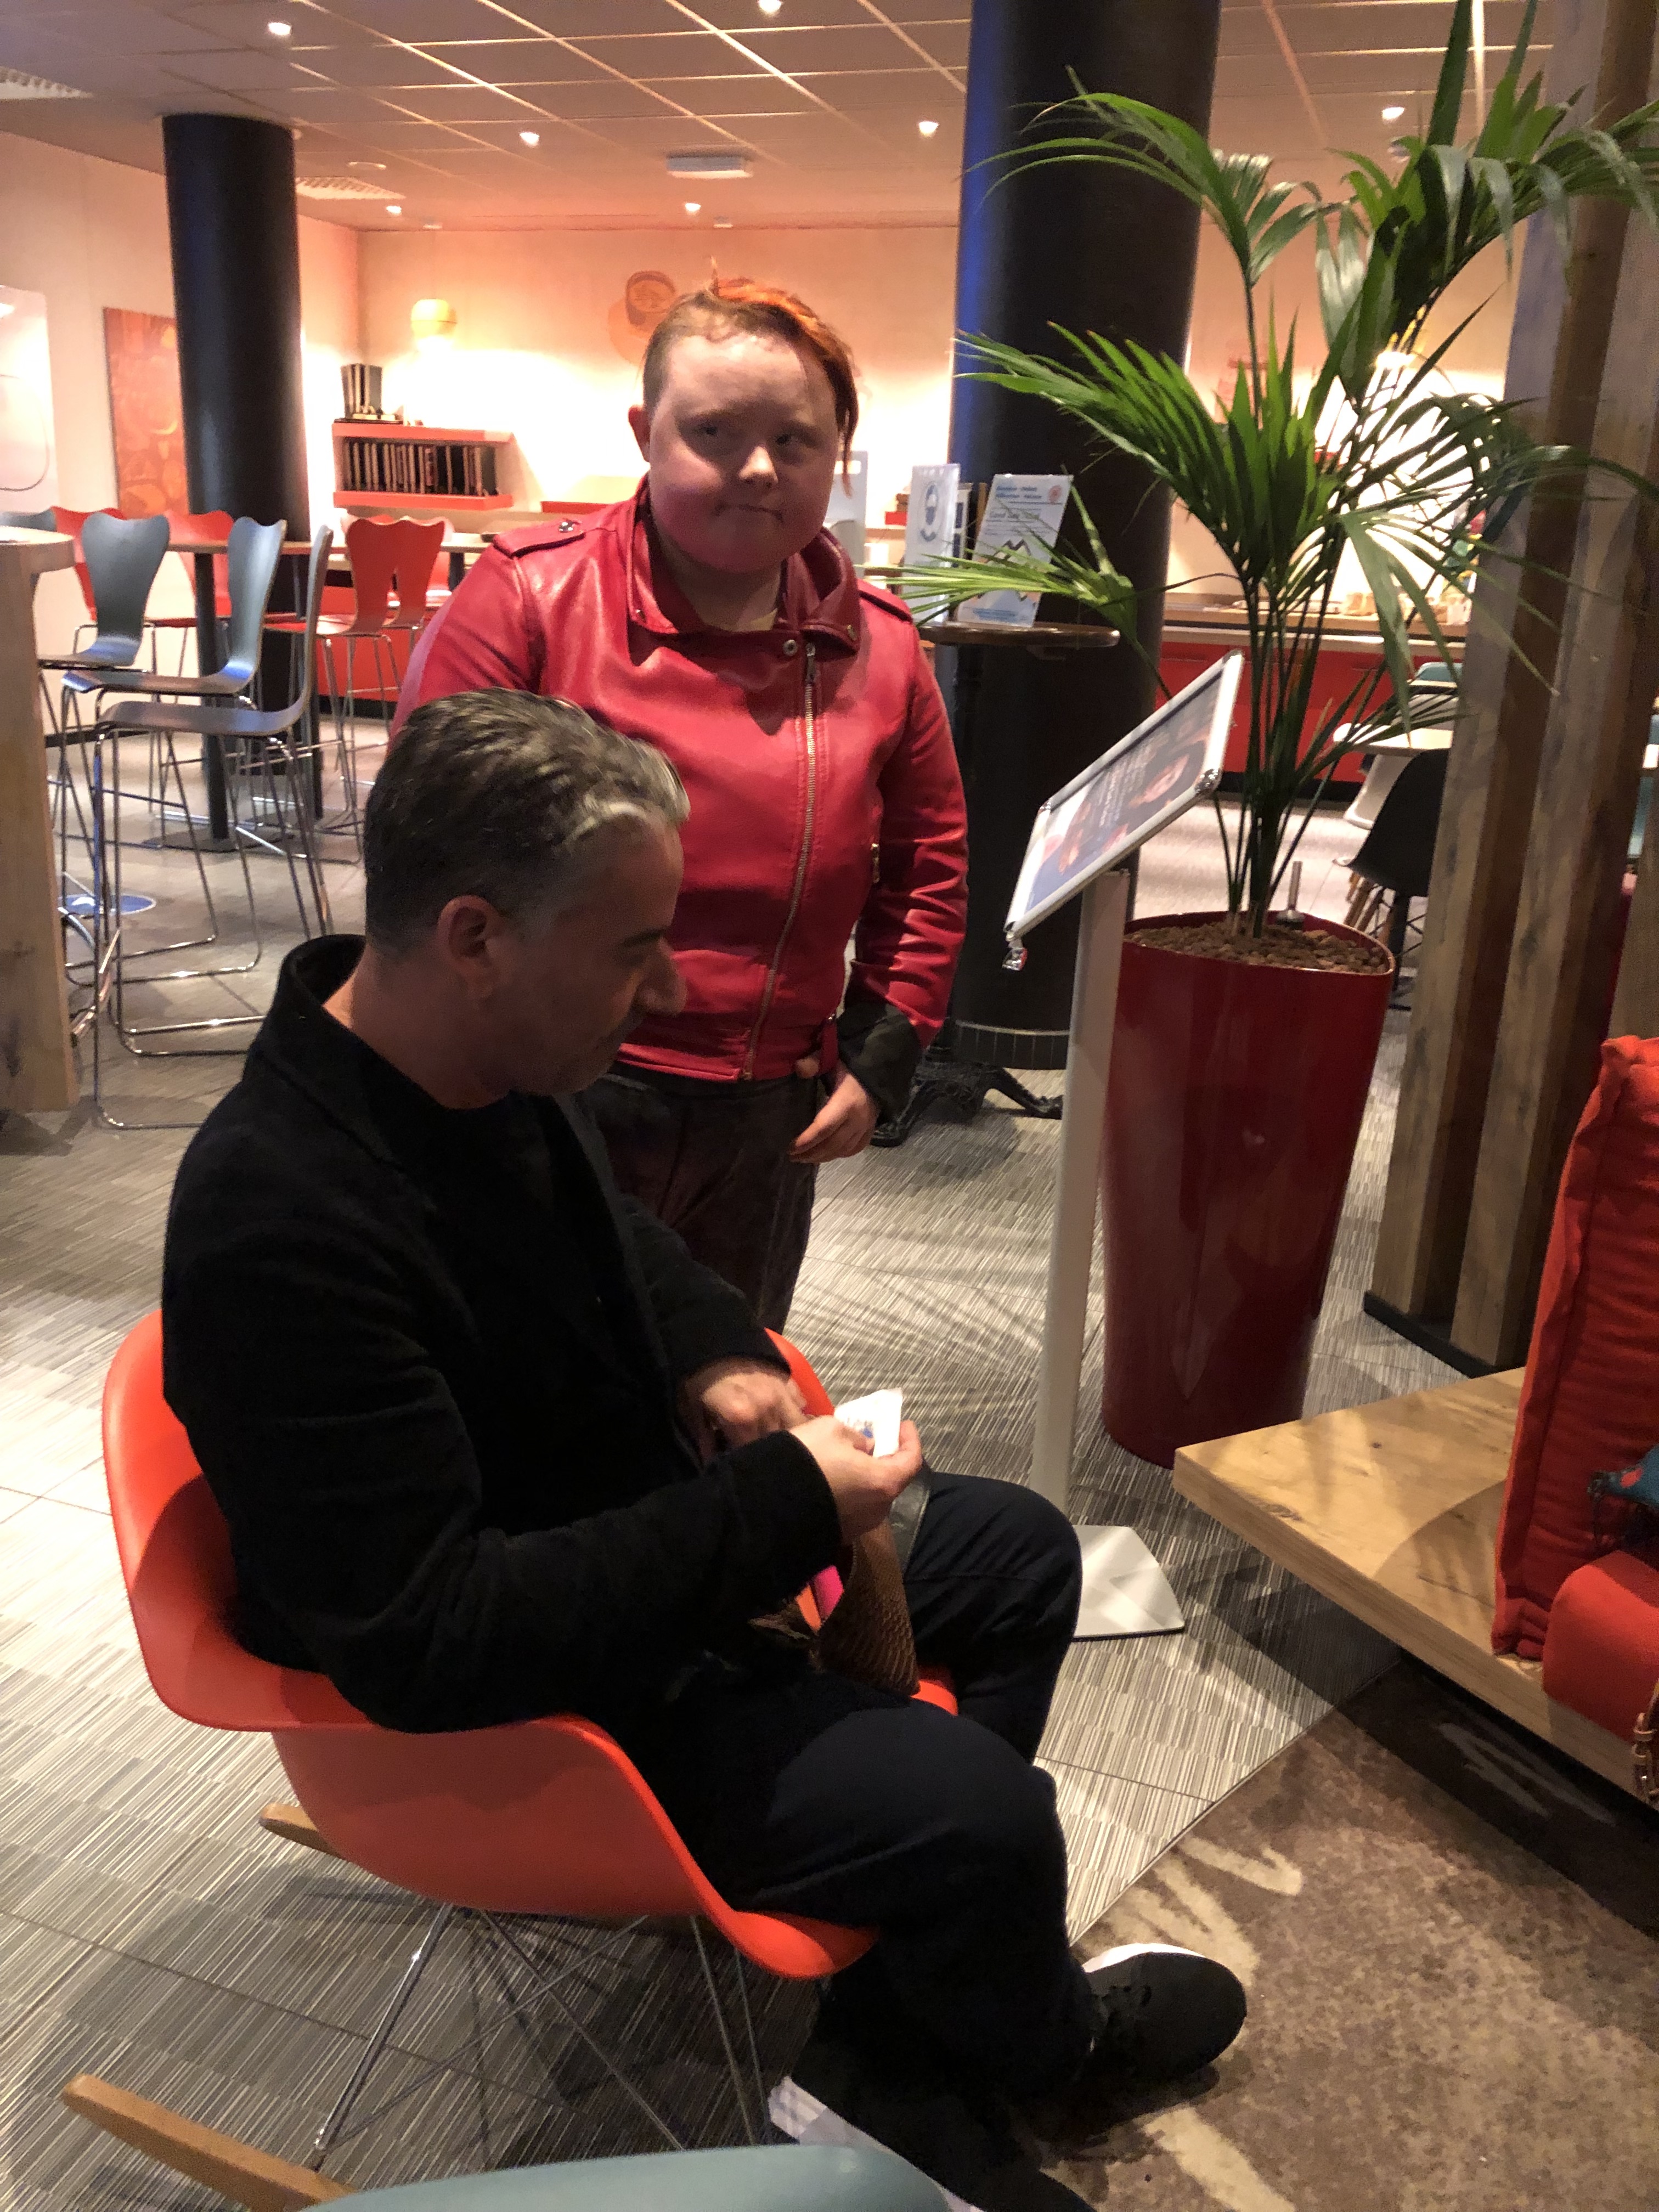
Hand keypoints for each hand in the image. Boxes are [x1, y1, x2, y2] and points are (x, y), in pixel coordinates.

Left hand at [680, 1356, 806, 1455]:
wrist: (709, 1337)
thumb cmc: (696, 1377)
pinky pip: (801, 1405)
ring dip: (791, 1438)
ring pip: (797, 1428)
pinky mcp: (788, 1381)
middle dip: (771, 1454)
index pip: (753, 1454)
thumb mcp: (691, 1409)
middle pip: (780, 1444)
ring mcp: (781, 1393)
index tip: (741, 1466)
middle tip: (760, 1458)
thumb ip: (704, 1440)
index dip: (747, 1463)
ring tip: (782, 1446)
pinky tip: (788, 1423)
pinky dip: (797, 1416)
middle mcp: (767, 1407)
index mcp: (742, 1417)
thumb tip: (710, 1466)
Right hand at [789, 1415, 923, 1541]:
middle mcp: (878, 1509)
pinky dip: (852, 1491)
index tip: (903, 1424)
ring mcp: (859, 1525)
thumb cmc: (808, 1460)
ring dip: (867, 1476)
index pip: (912, 1460)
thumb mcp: (832, 1430)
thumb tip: (865, 1447)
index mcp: (883, 1482)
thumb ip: (857, 1437)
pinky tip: (834, 1479)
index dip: (911, 1439)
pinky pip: (853, 1507)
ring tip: (850, 1459)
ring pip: (871, 1495)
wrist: (770, 1504)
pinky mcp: (839, 1533)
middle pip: (891, 1479)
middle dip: (886, 1458)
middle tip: (874, 1439)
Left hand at [790, 1061, 878, 1164]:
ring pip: (843, 1150)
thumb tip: (798, 1067)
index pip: (824, 1128)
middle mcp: (857, 1119)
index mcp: (846, 1103)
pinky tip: (827, 1155)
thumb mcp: (831, 1059)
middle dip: (811, 1153)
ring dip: (823, 1157)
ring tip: (805, 1158)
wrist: (878, 1072)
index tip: (790, 1148)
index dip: (807, 1141)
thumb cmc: (850, 1068)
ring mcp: (865, 1127)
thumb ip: (814, 1061)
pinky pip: (855, 1149)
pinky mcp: (870, 1131)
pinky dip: (840, 1155)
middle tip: (792, 1157)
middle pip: (832, 1144)